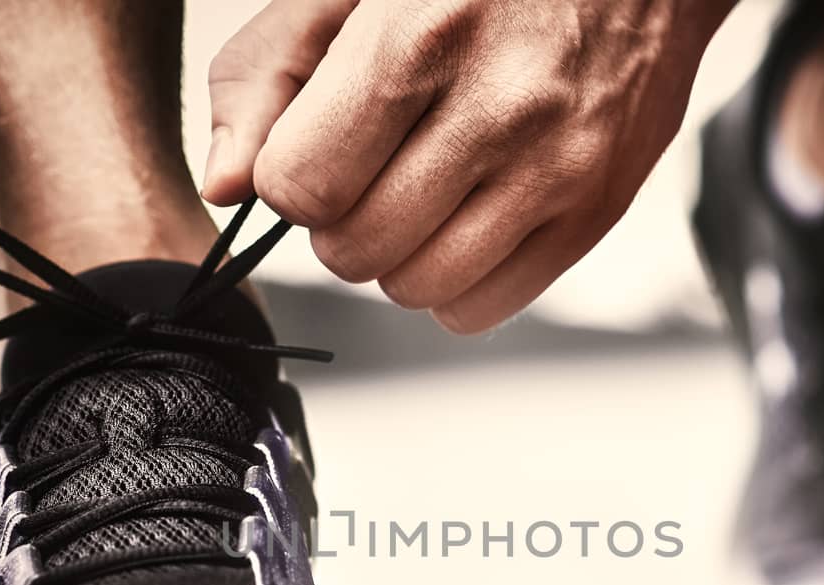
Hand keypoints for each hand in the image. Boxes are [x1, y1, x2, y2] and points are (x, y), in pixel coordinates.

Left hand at [205, 0, 726, 332]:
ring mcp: (558, 169)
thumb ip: (266, 74)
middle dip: (339, 220)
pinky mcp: (596, 213)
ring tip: (418, 188)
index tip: (314, 148)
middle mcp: (500, 109)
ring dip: (395, 256)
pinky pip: (481, 309)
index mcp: (423, 36)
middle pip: (356, 248)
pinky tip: (462, 218)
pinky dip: (451, 282)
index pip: (305, 185)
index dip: (291, 177)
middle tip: (369, 167)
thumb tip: (227, 187)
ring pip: (415, 289)